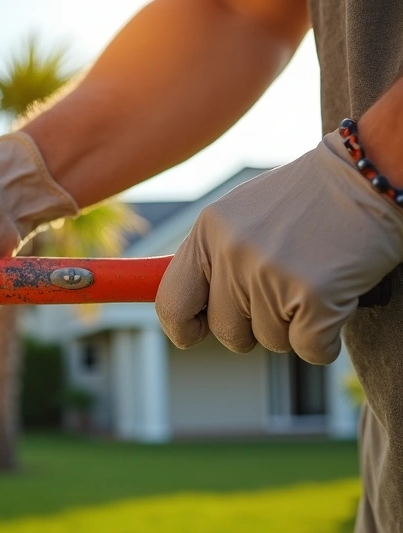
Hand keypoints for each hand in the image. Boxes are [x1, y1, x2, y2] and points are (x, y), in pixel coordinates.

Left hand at [156, 132, 402, 363]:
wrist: (372, 172)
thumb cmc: (310, 197)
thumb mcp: (242, 214)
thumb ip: (214, 257)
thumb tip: (188, 308)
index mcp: (207, 232)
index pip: (171, 302)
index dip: (183, 326)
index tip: (196, 332)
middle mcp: (232, 253)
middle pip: (226, 331)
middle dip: (254, 326)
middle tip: (281, 296)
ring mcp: (271, 274)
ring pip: (271, 341)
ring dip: (295, 325)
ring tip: (313, 281)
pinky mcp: (315, 296)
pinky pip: (310, 349)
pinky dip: (326, 338)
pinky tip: (335, 301)